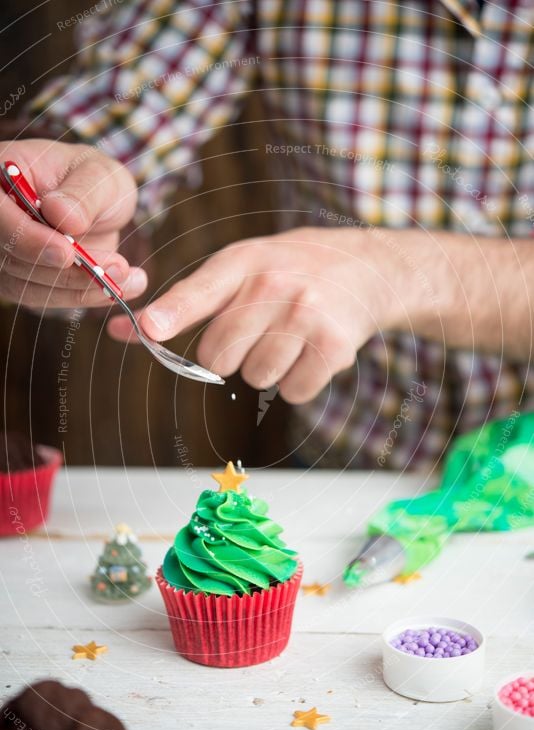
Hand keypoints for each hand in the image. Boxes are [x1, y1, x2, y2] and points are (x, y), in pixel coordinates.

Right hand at [0, 139, 146, 308]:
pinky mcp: (21, 280)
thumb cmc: (95, 181)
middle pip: (12, 256)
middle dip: (65, 271)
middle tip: (118, 267)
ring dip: (80, 288)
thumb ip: (82, 193)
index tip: (66, 252)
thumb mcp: (100, 175)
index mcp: (3, 178)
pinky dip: (82, 297)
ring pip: (28, 285)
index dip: (28, 238)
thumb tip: (60, 214)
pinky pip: (45, 297)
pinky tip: (118, 290)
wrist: (99, 204)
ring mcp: (5, 252)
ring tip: (129, 278)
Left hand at [108, 227, 401, 402]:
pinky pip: (292, 392)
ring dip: (269, 367)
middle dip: (233, 353)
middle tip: (261, 328)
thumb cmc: (291, 271)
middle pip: (220, 355)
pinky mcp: (332, 346)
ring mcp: (306, 315)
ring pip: (256, 377)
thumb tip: (127, 332)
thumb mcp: (244, 267)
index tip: (148, 327)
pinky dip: (299, 381)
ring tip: (290, 335)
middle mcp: (274, 285)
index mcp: (244, 261)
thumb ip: (188, 301)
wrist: (367, 268)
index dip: (171, 312)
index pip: (200, 290)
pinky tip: (312, 350)